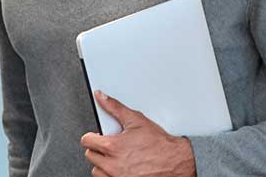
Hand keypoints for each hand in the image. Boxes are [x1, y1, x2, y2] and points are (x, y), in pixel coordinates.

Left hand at [80, 91, 194, 176]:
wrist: (179, 161)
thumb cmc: (161, 145)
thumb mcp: (137, 121)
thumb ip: (115, 108)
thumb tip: (101, 97)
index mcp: (112, 146)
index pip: (86, 141)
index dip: (92, 136)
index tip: (98, 137)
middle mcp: (112, 164)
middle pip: (91, 155)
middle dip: (99, 149)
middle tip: (112, 147)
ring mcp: (117, 176)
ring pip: (97, 170)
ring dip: (103, 164)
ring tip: (117, 158)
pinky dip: (111, 175)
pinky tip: (121, 168)